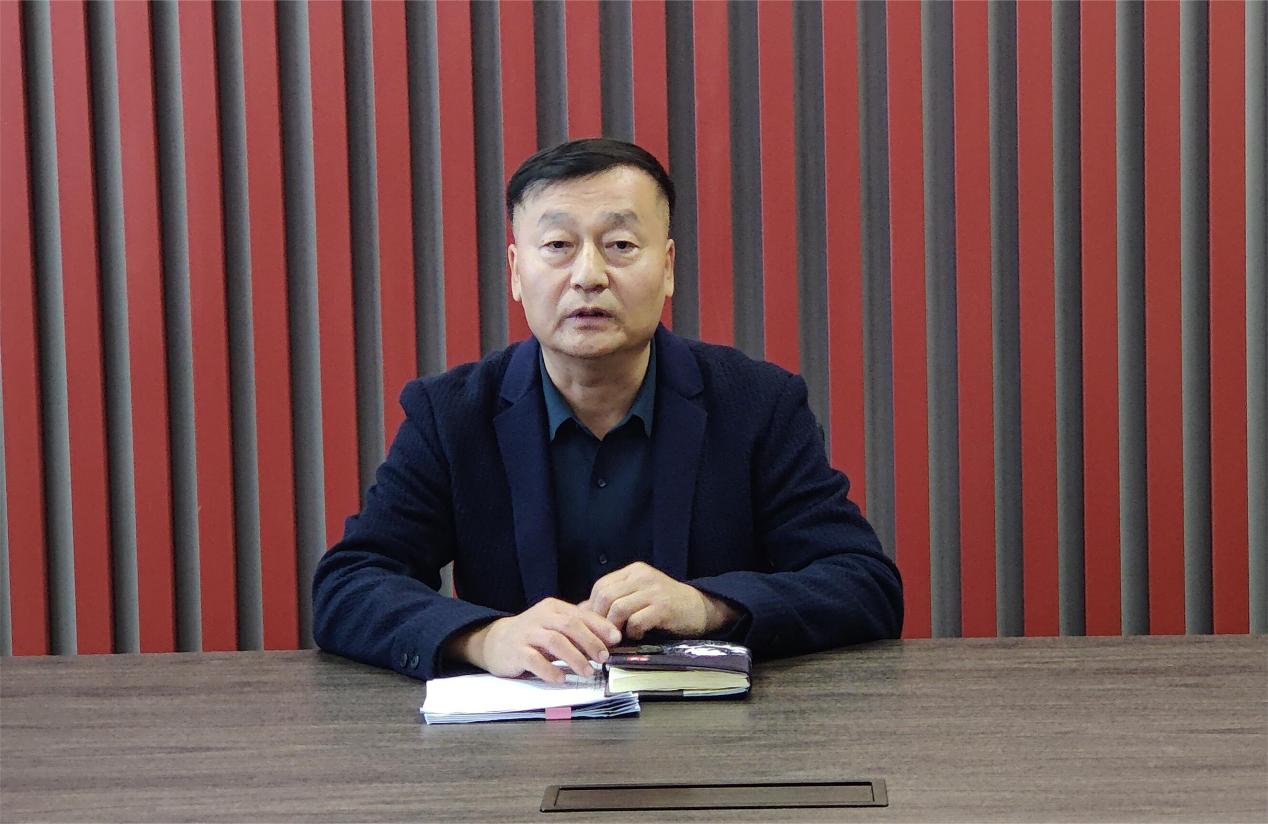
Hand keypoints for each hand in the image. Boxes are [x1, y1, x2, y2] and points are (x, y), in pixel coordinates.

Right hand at [445, 598, 620, 683]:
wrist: (496, 641)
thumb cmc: (533, 635)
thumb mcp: (555, 625)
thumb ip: (579, 629)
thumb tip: (610, 639)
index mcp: (554, 608)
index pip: (580, 614)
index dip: (600, 626)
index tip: (616, 638)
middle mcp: (541, 618)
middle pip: (569, 626)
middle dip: (590, 642)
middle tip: (604, 657)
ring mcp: (527, 634)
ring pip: (554, 642)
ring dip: (574, 658)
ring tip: (588, 672)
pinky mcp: (516, 652)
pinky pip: (534, 660)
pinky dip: (550, 670)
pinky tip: (561, 679)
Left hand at [580, 561, 740, 639]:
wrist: (701, 608)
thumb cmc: (666, 606)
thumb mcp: (638, 596)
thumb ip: (614, 601)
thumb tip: (582, 612)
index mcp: (633, 572)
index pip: (600, 586)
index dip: (592, 608)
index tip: (592, 626)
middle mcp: (642, 576)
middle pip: (605, 596)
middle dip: (599, 620)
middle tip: (602, 637)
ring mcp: (653, 591)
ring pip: (618, 609)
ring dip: (613, 628)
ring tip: (618, 639)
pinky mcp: (663, 607)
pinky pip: (636, 621)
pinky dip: (632, 632)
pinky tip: (638, 636)